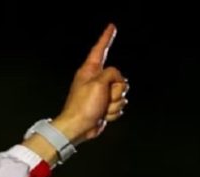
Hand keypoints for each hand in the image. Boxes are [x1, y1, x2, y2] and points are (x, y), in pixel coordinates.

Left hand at [52, 23, 128, 144]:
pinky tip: (102, 115)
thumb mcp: (98, 83)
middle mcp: (96, 80)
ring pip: (121, 94)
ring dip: (114, 104)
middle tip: (103, 97)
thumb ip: (111, 74)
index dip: (107, 37)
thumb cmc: (83, 106)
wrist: (78, 127)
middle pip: (119, 78)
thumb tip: (118, 80)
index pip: (100, 49)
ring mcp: (102, 94)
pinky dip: (113, 113)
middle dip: (117, 90)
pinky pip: (119, 106)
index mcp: (90, 71)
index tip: (112, 26)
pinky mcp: (105, 106)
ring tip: (101, 108)